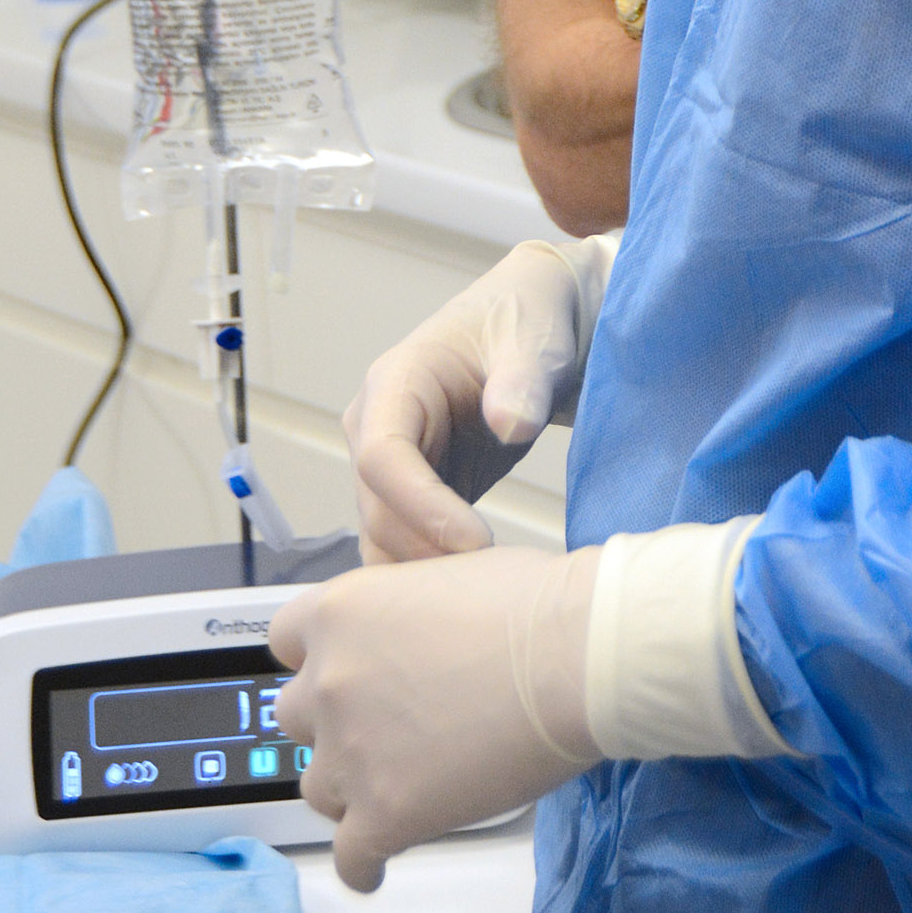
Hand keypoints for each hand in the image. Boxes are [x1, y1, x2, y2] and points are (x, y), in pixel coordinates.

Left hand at [271, 546, 600, 891]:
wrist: (574, 657)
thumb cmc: (533, 605)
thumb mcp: (447, 573)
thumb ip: (405, 609)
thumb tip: (418, 638)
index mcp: (342, 611)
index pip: (286, 639)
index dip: (317, 657)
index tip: (344, 670)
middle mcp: (330, 681)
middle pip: (296, 717)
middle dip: (334, 723)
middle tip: (383, 726)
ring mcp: (351, 753)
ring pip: (318, 789)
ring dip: (350, 789)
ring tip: (392, 788)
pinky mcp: (384, 815)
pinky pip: (349, 859)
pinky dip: (363, 866)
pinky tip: (377, 867)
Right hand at [346, 239, 604, 560]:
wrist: (535, 322)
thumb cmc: (526, 319)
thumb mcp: (533, 342)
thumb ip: (521, 381)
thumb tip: (508, 424)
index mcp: (394, 384)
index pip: (381, 458)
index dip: (421, 507)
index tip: (477, 542)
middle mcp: (376, 428)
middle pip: (378, 510)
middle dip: (428, 551)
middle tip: (493, 586)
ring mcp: (391, 467)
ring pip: (384, 539)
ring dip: (428, 573)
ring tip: (490, 593)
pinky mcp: (416, 494)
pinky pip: (407, 546)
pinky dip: (436, 574)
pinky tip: (482, 591)